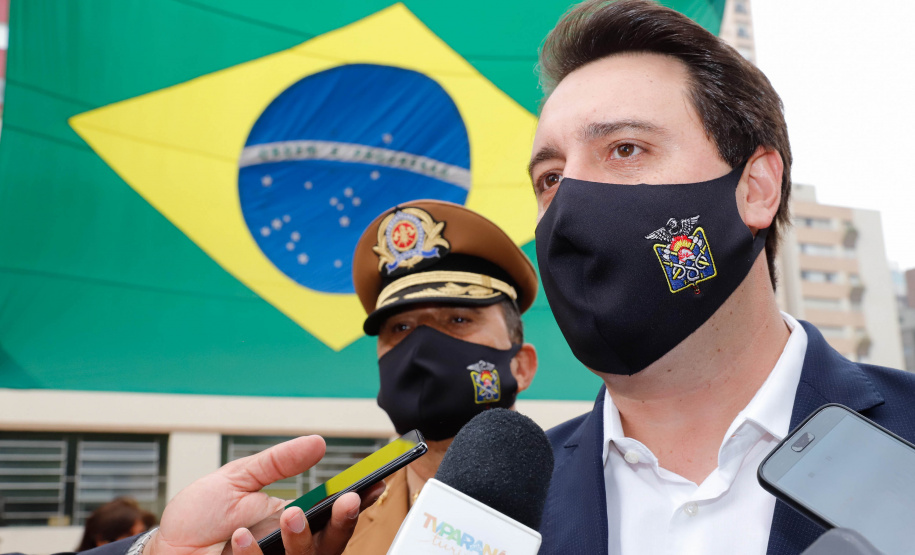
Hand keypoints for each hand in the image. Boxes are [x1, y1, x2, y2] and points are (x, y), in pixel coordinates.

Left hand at [146, 435, 384, 554]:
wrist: (164, 547)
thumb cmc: (200, 516)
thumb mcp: (239, 479)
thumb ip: (278, 463)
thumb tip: (317, 442)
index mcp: (292, 525)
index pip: (333, 519)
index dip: (355, 506)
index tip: (373, 485)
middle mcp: (288, 552)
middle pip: (331, 546)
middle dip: (342, 524)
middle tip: (344, 501)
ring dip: (301, 539)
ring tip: (289, 514)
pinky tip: (240, 539)